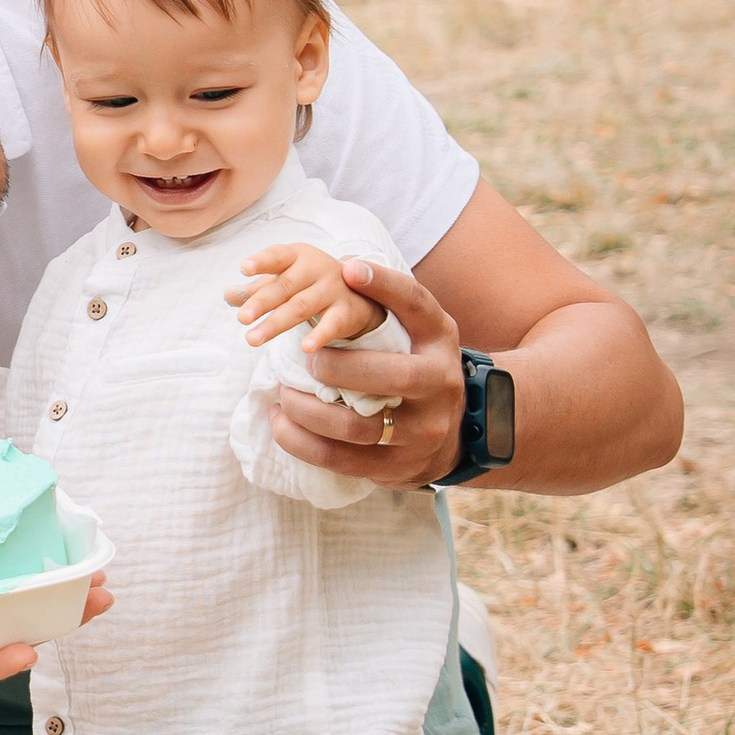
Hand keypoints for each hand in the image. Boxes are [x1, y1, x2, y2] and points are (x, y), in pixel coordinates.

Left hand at [230, 239, 385, 354]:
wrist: (359, 293)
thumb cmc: (309, 284)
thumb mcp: (284, 280)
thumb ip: (256, 288)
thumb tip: (228, 295)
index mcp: (296, 256)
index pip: (277, 256)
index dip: (261, 261)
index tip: (243, 268)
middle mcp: (316, 269)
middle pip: (284, 286)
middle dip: (261, 302)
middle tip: (241, 318)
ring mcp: (332, 290)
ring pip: (301, 307)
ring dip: (276, 324)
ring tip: (252, 339)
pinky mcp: (346, 312)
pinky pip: (332, 325)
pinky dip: (319, 336)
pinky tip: (305, 348)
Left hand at [262, 256, 463, 486]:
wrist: (453, 438)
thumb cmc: (419, 369)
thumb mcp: (420, 333)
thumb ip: (391, 303)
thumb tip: (345, 265)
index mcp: (440, 347)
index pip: (420, 308)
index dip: (387, 286)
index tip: (347, 269)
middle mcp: (440, 390)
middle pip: (394, 378)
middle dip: (339, 368)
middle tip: (307, 359)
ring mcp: (420, 435)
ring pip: (356, 427)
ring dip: (306, 410)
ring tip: (282, 394)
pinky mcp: (395, 469)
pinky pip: (339, 459)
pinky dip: (300, 441)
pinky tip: (281, 422)